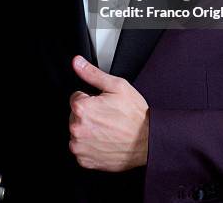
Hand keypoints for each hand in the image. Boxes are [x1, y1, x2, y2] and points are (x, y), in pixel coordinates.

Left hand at [69, 55, 148, 171]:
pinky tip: (105, 141)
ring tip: (107, 129)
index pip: (76, 97)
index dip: (91, 99)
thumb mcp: (117, 86)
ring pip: (77, 132)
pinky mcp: (85, 160)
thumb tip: (77, 62)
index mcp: (82, 108)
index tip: (103, 104)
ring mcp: (80, 147)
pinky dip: (90, 146)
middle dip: (88, 114)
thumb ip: (92, 73)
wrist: (147, 141)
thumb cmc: (134, 114)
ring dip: (88, 130)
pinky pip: (81, 149)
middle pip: (75, 116)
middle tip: (107, 116)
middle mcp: (77, 128)